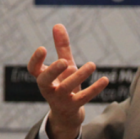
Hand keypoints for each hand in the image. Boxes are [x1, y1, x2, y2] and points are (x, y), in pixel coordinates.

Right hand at [27, 24, 108, 138]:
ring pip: (67, 88)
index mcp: (44, 78)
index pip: (33, 69)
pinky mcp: (73, 106)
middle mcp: (49, 89)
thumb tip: (58, 25)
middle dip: (53, 71)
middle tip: (64, 61)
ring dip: (79, 76)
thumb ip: (61, 47)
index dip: (36, 60)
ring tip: (92, 64)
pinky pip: (84, 98)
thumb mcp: (64, 66)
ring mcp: (60, 99)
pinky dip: (95, 89)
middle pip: (45, 81)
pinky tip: (105, 79)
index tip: (43, 48)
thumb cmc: (64, 84)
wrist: (67, 114)